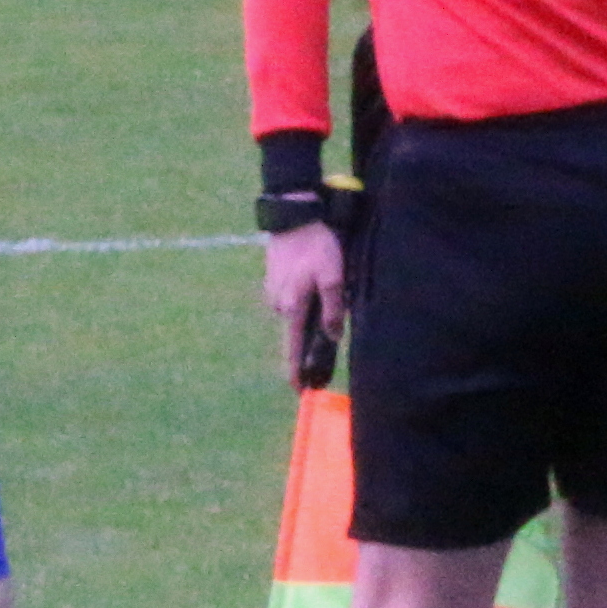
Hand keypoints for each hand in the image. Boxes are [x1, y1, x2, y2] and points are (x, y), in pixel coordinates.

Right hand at [266, 220, 346, 390]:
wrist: (293, 216)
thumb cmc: (317, 246)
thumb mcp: (333, 277)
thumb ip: (333, 309)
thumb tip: (332, 337)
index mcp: (291, 308)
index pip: (293, 350)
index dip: (297, 372)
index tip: (301, 392)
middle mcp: (278, 305)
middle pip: (297, 332)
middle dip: (311, 338)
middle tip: (331, 330)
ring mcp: (273, 292)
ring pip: (296, 313)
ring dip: (309, 311)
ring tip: (327, 293)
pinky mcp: (273, 280)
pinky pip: (291, 298)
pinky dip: (303, 298)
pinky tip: (314, 282)